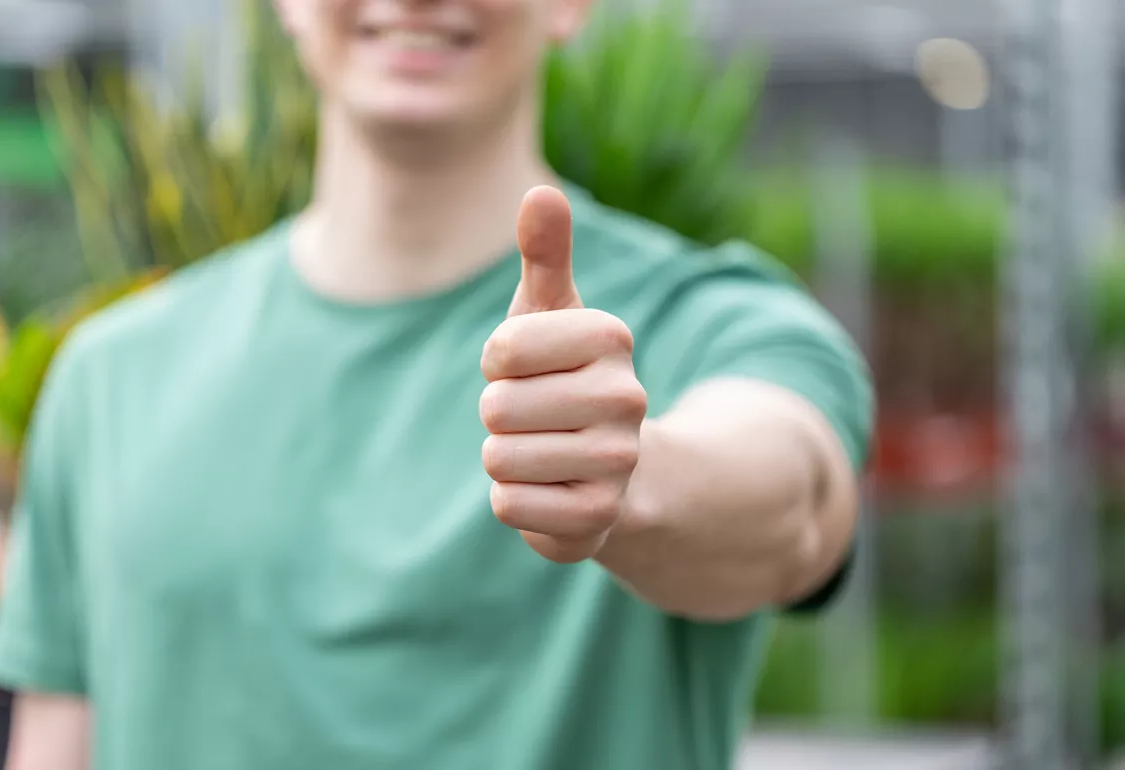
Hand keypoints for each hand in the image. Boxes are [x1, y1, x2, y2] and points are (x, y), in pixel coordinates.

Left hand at [479, 186, 648, 562]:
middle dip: (499, 414)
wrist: (606, 466)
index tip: (526, 369)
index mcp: (612, 337)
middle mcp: (627, 398)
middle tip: (535, 416)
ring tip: (541, 450)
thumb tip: (540, 190)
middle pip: (498, 407)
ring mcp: (618, 462)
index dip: (498, 364)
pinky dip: (512, 499)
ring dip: (503, 458)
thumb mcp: (551, 313)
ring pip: (499, 458)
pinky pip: (508, 504)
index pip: (503, 350)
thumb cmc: (561, 376)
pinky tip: (545, 489)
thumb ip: (544, 253)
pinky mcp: (598, 518)